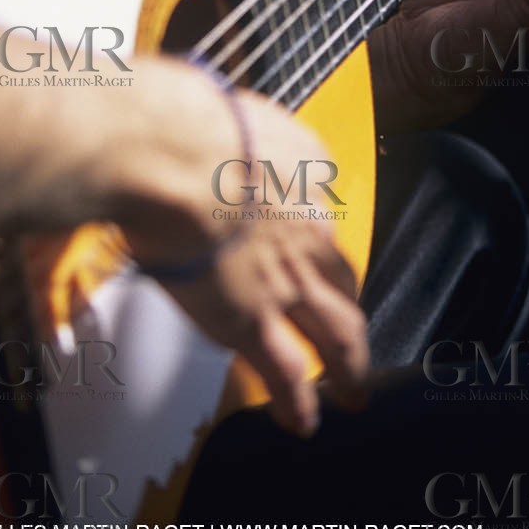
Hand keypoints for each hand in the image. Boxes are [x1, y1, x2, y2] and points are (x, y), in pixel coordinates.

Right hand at [124, 89, 368, 439]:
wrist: (174, 154)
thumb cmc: (184, 120)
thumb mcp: (223, 107)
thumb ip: (226, 130)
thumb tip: (200, 127)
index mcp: (305, 167)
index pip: (316, 207)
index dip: (309, 231)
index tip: (300, 244)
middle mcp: (311, 225)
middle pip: (342, 273)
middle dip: (349, 303)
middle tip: (355, 330)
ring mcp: (288, 276)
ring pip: (337, 330)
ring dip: (348, 366)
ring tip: (352, 390)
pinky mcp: (253, 319)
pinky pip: (286, 372)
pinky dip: (299, 402)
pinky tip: (304, 421)